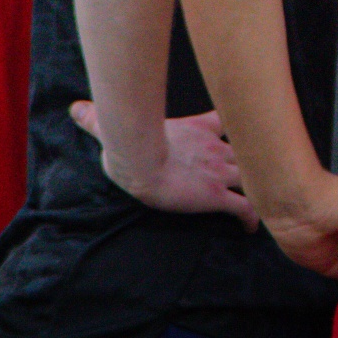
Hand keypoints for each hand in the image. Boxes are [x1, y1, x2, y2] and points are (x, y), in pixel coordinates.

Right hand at [69, 100, 257, 227]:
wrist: (140, 163)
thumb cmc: (129, 145)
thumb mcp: (116, 126)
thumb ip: (99, 117)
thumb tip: (75, 108)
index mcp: (198, 128)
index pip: (228, 120)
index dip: (239, 124)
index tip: (243, 131)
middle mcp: (215, 148)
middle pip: (251, 147)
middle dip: (258, 157)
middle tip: (263, 169)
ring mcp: (219, 172)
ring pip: (255, 176)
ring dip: (260, 188)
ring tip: (263, 200)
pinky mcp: (216, 196)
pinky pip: (244, 208)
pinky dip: (251, 218)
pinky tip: (249, 228)